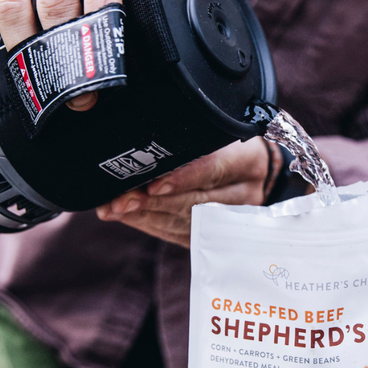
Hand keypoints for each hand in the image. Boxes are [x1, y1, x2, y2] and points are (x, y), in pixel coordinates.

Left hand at [96, 138, 279, 247]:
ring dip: (145, 216)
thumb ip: (190, 139)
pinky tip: (128, 217)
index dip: (183, 179)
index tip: (151, 184)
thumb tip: (144, 144)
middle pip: (196, 203)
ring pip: (185, 222)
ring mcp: (233, 219)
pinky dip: (151, 225)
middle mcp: (245, 194)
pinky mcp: (216, 235)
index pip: (214, 170)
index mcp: (248, 161)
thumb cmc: (227, 143)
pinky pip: (180, 234)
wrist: (253, 168)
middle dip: (153, 203)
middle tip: (119, 201)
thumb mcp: (217, 132)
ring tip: (114, 209)